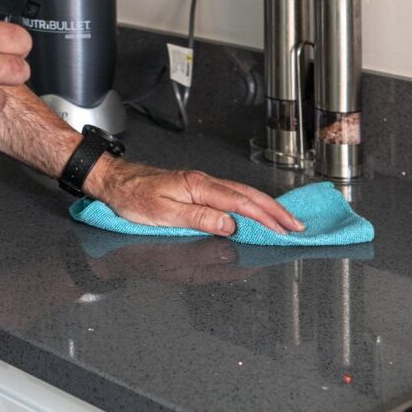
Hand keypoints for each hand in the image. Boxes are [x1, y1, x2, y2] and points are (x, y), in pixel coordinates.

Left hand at [85, 158, 305, 236]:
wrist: (115, 181)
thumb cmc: (133, 197)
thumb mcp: (163, 213)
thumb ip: (199, 218)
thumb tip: (230, 224)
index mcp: (198, 187)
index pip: (240, 203)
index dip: (265, 217)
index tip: (283, 230)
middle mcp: (204, 182)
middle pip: (248, 195)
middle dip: (275, 211)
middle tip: (296, 226)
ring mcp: (201, 184)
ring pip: (242, 194)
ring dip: (266, 207)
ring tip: (284, 220)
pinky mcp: (196, 188)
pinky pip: (231, 195)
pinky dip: (250, 204)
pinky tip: (255, 211)